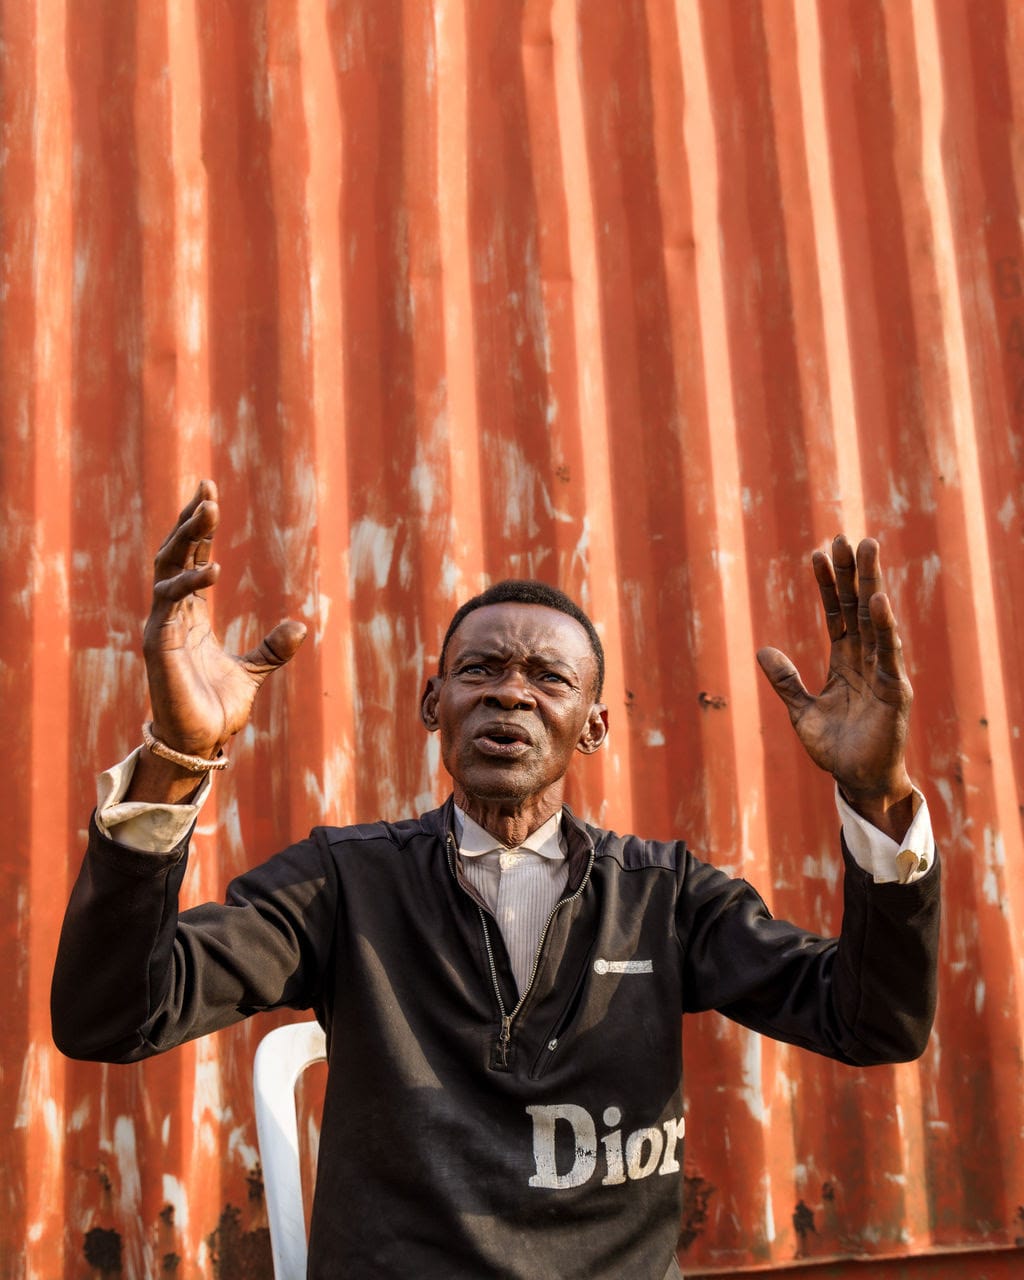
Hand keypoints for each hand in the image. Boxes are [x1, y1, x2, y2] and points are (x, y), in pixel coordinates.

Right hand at [140, 479, 305, 760]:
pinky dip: (189, 584)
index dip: (199, 528)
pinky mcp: (157, 645)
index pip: (192, 559)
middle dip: (190, 521)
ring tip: (208, 510)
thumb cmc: (218, 709)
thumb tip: (301, 625)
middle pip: (175, 554)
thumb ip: (273, 649)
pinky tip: (213, 568)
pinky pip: (169, 604)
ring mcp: (161, 627)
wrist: (202, 744)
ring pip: (167, 569)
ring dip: (186, 538)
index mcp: (191, 616)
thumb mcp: (254, 672)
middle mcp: (172, 615)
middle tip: (207, 488)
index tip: (209, 493)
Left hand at [756, 536, 913, 837]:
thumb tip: (762, 649)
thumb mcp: (801, 711)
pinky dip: (884, 627)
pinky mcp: (894, 690)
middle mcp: (866, 660)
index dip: (827, 584)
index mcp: (845, 662)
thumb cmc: (836, 749)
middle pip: (858, 607)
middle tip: (848, 536)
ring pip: (875, 620)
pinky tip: (879, 601)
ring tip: (868, 550)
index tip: (818, 553)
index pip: (835, 614)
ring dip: (872, 584)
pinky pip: (887, 654)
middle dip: (853, 572)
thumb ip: (785, 680)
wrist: (857, 782)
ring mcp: (882, 672)